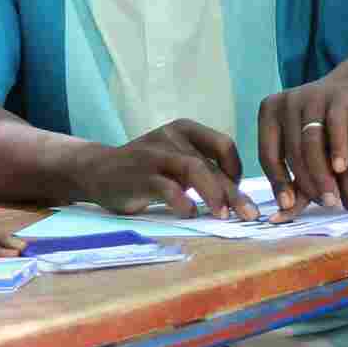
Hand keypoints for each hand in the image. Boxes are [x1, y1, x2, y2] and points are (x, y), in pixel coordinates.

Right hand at [82, 119, 259, 219]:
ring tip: (224, 216)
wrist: (98, 170)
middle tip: (250, 214)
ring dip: (214, 194)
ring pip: (194, 170)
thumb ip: (200, 171)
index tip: (237, 190)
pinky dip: (182, 202)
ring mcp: (156, 155)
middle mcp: (172, 136)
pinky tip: (190, 214)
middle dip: (234, 192)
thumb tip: (236, 195)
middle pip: (211, 164)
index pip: (223, 144)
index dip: (235, 168)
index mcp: (185, 130)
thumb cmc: (146, 169)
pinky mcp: (140, 175)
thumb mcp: (175, 161)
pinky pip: (167, 188)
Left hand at [259, 65, 347, 218]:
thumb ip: (296, 179)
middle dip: (306, 184)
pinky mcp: (337, 94)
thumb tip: (282, 215)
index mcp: (270, 112)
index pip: (268, 155)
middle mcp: (287, 102)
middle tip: (321, 205)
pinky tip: (342, 169)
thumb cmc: (326, 125)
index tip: (288, 207)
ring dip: (321, 174)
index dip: (278, 183)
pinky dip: (337, 150)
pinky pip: (335, 127)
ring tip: (333, 196)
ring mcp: (312, 95)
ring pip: (311, 143)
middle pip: (291, 152)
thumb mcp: (306, 147)